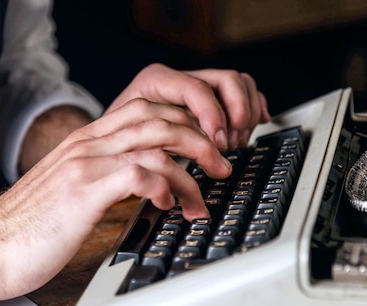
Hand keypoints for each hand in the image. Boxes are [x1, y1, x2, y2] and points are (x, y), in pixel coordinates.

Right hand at [0, 98, 231, 298]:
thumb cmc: (30, 229)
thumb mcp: (72, 193)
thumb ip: (105, 179)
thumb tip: (146, 187)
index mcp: (86, 142)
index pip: (145, 111)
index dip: (182, 124)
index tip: (204, 149)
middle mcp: (88, 144)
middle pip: (158, 118)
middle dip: (200, 138)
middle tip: (222, 164)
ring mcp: (85, 163)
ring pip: (156, 141)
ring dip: (192, 166)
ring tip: (205, 194)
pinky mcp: (84, 189)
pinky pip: (139, 172)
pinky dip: (165, 185)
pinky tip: (170, 205)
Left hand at [106, 63, 270, 150]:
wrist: (112, 139)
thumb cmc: (119, 143)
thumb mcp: (131, 143)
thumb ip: (160, 147)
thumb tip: (192, 166)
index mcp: (156, 81)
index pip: (196, 89)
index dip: (213, 116)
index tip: (219, 144)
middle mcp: (179, 78)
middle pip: (226, 81)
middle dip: (236, 115)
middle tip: (229, 145)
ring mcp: (198, 85)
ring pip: (239, 83)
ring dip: (246, 115)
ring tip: (236, 142)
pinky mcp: (210, 98)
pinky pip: (243, 92)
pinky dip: (253, 108)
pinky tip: (255, 124)